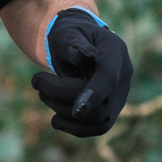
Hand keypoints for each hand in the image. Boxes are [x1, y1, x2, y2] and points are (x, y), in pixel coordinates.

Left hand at [30, 10, 132, 137]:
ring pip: (99, 120)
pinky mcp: (110, 110)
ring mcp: (119, 96)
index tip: (76, 110)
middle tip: (37, 82)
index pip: (109, 79)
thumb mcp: (68, 32)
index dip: (94, 95)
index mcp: (115, 53)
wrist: (76, 44)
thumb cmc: (69, 35)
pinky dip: (74, 128)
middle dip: (62, 98)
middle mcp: (123, 77)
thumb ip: (74, 44)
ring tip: (43, 95)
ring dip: (65, 114)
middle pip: (101, 104)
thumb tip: (87, 57)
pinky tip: (56, 120)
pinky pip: (97, 128)